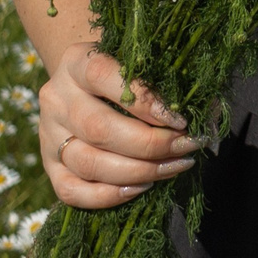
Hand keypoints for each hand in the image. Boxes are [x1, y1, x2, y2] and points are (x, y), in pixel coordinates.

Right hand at [36, 42, 202, 209]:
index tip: (181, 119)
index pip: (104, 75)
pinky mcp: (49, 165)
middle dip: (151, 145)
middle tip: (186, 147)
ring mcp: (48, 134)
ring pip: (88, 162)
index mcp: (76, 61)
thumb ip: (174, 84)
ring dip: (138, 171)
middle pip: (99, 128)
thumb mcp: (145, 66)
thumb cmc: (127, 74)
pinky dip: (108, 196)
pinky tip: (142, 186)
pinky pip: (71, 191)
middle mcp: (56, 97)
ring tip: (174, 167)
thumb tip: (210, 117)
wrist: (86, 85)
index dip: (145, 101)